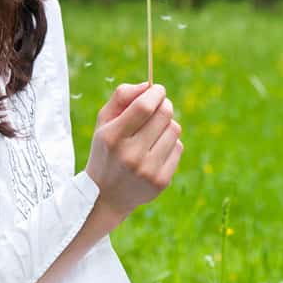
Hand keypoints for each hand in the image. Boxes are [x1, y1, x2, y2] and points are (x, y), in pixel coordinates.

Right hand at [84, 82, 182, 223]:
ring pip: (175, 129)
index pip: (145, 106)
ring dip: (168, 124)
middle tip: (159, 107)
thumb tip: (148, 85)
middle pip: (164, 115)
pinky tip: (156, 150)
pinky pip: (178, 147)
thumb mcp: (103, 122)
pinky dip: (170, 143)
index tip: (157, 90)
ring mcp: (148, 170)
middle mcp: (131, 155)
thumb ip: (121, 96)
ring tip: (154, 131)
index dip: (156, 93)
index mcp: (113, 137)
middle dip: (164, 105)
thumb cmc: (106, 150)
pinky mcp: (161, 181)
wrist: (105, 196)